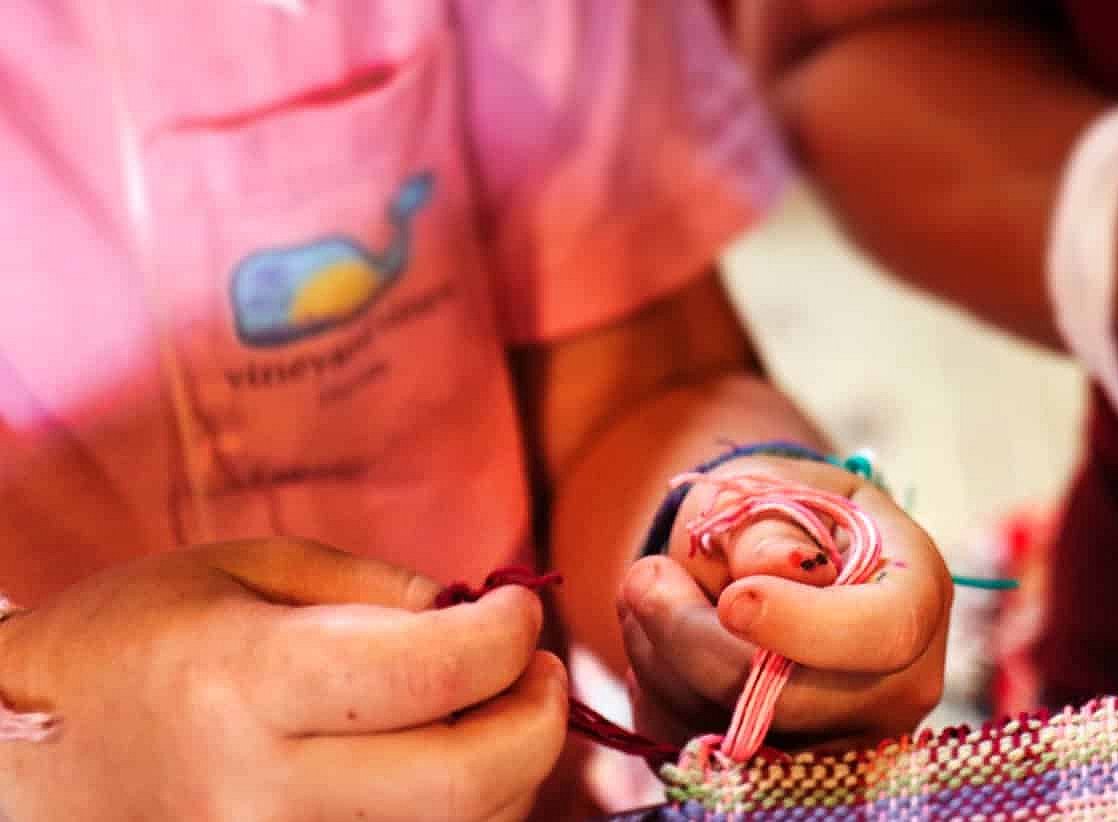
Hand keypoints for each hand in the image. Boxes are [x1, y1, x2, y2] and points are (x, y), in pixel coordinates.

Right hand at [0, 539, 567, 820]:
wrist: (25, 764)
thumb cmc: (130, 649)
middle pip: (469, 782)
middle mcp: (265, 794)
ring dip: (508, 773)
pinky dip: (462, 816)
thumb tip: (475, 617)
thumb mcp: (236, 572)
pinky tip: (444, 768)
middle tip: (536, 670)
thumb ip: (371, 588)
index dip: (507, 634)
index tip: (517, 606)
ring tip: (486, 715)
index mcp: (246, 686)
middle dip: (537, 719)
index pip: (433, 674)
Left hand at [618, 456, 950, 750]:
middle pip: (794, 701)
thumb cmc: (785, 515)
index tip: (732, 600)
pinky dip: (661, 699)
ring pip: (734, 735)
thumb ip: (768, 527)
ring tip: (653, 594)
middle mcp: (900, 684)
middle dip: (693, 639)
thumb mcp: (779, 489)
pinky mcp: (791, 773)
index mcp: (916, 593)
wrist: (781, 559)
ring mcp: (850, 741)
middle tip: (646, 573)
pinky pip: (703, 756)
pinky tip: (661, 644)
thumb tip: (769, 572)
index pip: (882, 634)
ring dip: (663, 662)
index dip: (804, 627)